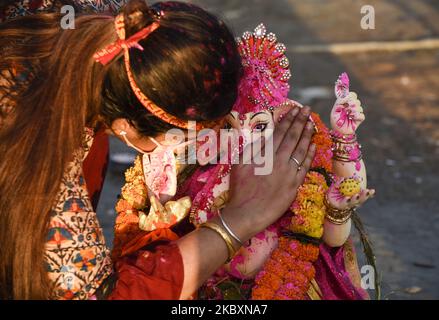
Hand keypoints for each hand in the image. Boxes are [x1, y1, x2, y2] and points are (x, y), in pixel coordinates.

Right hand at [222, 105, 316, 241]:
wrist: (246, 213)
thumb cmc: (239, 189)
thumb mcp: (238, 165)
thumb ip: (252, 149)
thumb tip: (264, 135)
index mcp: (265, 154)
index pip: (280, 132)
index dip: (288, 120)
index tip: (295, 109)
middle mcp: (279, 160)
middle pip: (293, 137)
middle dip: (300, 121)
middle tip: (307, 110)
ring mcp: (289, 173)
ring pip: (301, 150)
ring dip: (307, 135)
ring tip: (312, 123)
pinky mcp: (294, 186)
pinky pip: (305, 167)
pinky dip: (310, 155)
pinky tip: (313, 145)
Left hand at [326, 175, 374, 210]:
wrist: (329, 198)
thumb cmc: (337, 190)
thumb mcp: (341, 184)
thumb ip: (345, 181)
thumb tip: (350, 177)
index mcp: (356, 197)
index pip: (364, 195)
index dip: (369, 194)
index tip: (372, 190)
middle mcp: (353, 202)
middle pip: (360, 200)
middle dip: (364, 196)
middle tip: (366, 191)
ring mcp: (347, 204)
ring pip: (353, 203)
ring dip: (355, 199)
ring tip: (356, 195)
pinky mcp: (341, 206)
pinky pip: (344, 203)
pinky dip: (346, 201)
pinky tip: (347, 198)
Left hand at [330, 91, 364, 134]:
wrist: (338, 130)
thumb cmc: (336, 120)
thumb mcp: (335, 109)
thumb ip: (339, 101)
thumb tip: (345, 95)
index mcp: (347, 103)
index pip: (352, 95)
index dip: (349, 96)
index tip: (343, 101)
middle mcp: (353, 106)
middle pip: (356, 101)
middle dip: (350, 105)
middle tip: (345, 110)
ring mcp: (357, 112)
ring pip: (359, 107)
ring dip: (352, 111)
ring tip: (347, 115)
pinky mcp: (360, 119)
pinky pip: (361, 115)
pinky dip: (356, 116)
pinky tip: (351, 118)